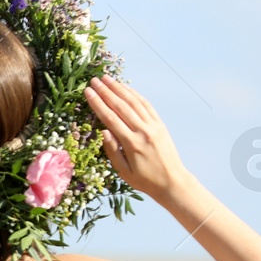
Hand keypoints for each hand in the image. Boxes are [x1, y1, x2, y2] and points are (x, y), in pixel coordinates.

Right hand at [85, 76, 191, 201]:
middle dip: (106, 91)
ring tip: (107, 78)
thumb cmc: (145, 180)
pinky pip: (146, 105)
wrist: (172, 181)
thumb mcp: (124, 172)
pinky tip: (126, 88)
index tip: (88, 92)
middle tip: (94, 80)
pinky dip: (135, 95)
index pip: (111, 118)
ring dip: (120, 89)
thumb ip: (113, 151)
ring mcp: (153, 126)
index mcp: (132, 144)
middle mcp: (143, 131)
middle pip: (121, 106)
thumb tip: (103, 131)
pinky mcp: (160, 124)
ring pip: (134, 102)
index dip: (98, 104)